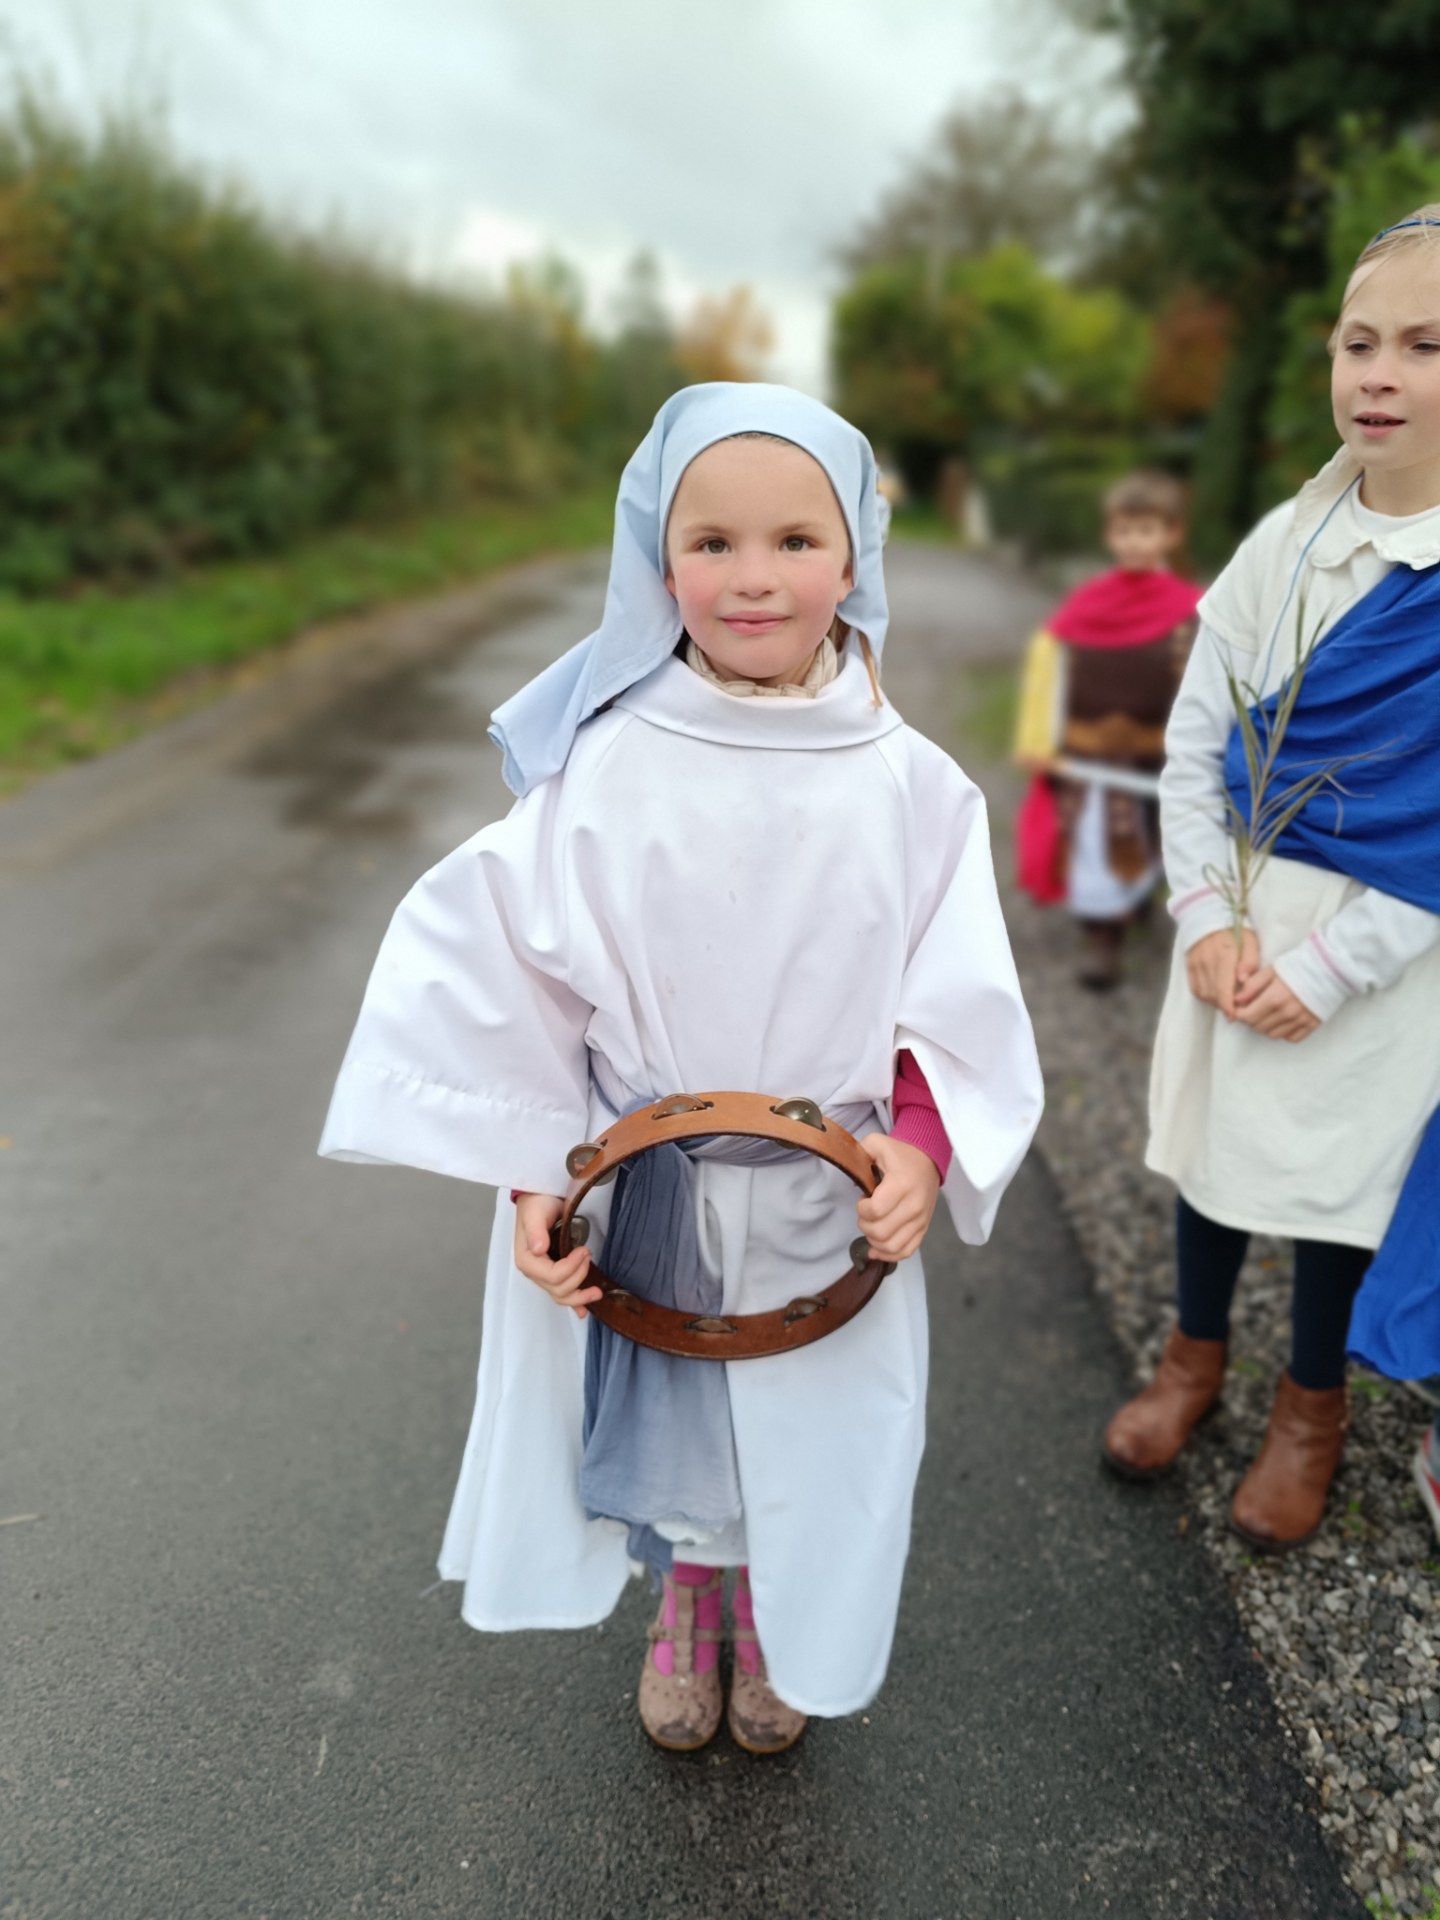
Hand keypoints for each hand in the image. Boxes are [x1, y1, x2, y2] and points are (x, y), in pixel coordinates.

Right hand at [512, 1191, 602, 1318]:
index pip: (551, 1276)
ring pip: (561, 1296)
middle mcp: (534, 1271)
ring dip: (580, 1296)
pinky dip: (574, 1304)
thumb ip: (536, 1231)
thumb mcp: (535, 1213)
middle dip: (578, 1277)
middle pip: (558, 1289)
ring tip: (597, 1291)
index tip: (583, 1250)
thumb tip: (539, 1249)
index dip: (571, 1268)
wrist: (540, 1198)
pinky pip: (562, 1293)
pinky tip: (584, 1311)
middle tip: (588, 1254)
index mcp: (527, 1260)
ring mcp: (543, 1274)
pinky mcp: (553, 1273)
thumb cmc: (537, 1204)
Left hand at [854, 1135, 940, 1263]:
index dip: (862, 1209)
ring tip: (872, 1225)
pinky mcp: (924, 1228)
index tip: (862, 1199)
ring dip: (874, 1241)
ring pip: (892, 1246)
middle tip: (865, 1212)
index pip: (875, 1211)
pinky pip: (906, 1251)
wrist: (928, 1159)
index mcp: (901, 1185)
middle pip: (881, 1232)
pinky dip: (889, 1255)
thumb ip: (857, 1154)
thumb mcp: (876, 1144)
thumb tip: (849, 1175)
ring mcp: (921, 1220)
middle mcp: (914, 1205)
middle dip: (865, 1224)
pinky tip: (876, 1249)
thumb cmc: (899, 1153)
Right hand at [1185, 927, 1259, 1019]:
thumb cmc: (1235, 930)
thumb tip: (1244, 980)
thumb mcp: (1250, 940)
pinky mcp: (1189, 966)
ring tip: (1227, 1001)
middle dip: (1224, 1006)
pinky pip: (1196, 988)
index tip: (1234, 1016)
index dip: (1228, 1006)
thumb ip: (1250, 960)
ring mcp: (1196, 964)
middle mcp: (1207, 962)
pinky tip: (1215, 994)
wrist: (1208, 915)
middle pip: (1214, 995)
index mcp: (1224, 956)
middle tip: (1236, 1010)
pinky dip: (1206, 995)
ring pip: (1204, 994)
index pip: (1224, 989)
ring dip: (1215, 1001)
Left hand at [1233, 966, 1320, 1042]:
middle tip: (1255, 1008)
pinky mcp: (1312, 1025)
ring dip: (1266, 1026)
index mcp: (1274, 998)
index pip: (1247, 1017)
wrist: (1329, 968)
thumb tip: (1236, 1000)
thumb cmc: (1298, 966)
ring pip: (1273, 1035)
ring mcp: (1300, 1021)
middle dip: (1252, 1019)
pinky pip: (1291, 1038)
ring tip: (1269, 1013)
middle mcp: (1287, 1013)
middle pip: (1258, 1027)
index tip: (1241, 1007)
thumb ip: (1252, 985)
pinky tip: (1284, 1020)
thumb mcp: (1271, 970)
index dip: (1240, 1013)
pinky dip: (1284, 1032)